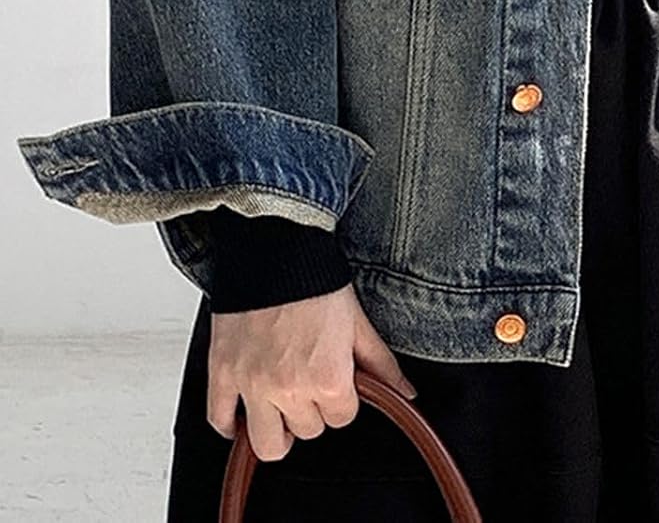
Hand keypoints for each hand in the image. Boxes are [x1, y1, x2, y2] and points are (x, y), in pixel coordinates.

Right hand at [206, 282, 418, 461]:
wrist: (274, 248)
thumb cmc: (315, 278)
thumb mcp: (358, 321)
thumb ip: (381, 363)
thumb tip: (405, 391)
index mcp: (327, 378)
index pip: (342, 419)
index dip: (342, 399)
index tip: (336, 379)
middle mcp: (289, 389)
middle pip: (307, 431)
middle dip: (312, 409)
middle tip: (310, 381)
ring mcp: (252, 385)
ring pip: (267, 444)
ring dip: (277, 429)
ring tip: (281, 405)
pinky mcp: (222, 374)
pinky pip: (219, 421)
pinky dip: (230, 423)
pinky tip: (245, 410)